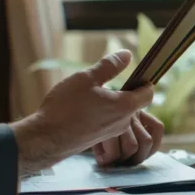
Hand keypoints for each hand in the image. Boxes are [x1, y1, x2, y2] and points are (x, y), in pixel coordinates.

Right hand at [10, 50, 154, 176]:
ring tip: (90, 95)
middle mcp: (123, 123)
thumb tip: (127, 54)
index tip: (133, 75)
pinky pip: (108, 123)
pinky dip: (101, 114)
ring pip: (120, 114)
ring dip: (111, 103)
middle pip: (134, 104)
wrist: (45, 139)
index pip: (148, 93)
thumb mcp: (86, 78)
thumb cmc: (65, 107)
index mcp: (125, 106)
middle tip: (105, 82)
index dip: (144, 82)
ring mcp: (112, 133)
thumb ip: (109, 66)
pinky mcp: (100, 140)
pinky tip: (83, 109)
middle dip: (124, 91)